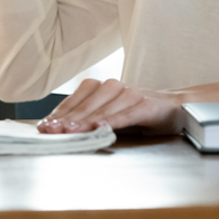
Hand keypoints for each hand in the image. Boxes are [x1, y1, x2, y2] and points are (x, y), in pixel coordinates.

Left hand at [36, 78, 184, 135]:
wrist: (174, 107)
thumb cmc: (136, 113)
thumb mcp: (109, 115)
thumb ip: (87, 120)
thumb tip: (58, 130)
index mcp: (100, 87)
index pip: (74, 101)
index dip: (58, 115)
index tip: (43, 127)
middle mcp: (113, 87)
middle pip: (85, 105)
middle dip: (66, 120)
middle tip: (51, 131)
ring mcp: (130, 94)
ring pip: (103, 109)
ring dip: (86, 121)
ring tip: (71, 131)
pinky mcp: (146, 105)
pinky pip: (127, 114)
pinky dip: (113, 121)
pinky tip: (103, 128)